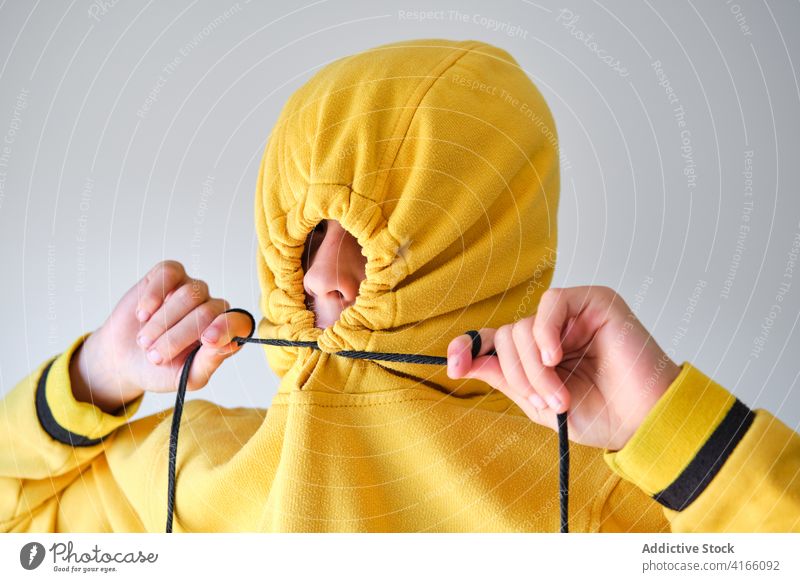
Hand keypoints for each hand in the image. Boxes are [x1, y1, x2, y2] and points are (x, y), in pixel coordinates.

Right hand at [69, 260, 253, 413]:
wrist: (124, 359)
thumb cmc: (160, 370)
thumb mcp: (185, 377)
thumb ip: (208, 362)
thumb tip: (230, 343)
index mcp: (223, 333)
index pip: (239, 322)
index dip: (226, 328)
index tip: (206, 340)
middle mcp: (212, 308)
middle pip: (206, 312)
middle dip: (177, 337)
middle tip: (154, 356)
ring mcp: (191, 289)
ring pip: (189, 294)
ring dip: (162, 321)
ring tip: (144, 341)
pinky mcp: (169, 276)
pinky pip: (169, 274)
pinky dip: (154, 295)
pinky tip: (142, 314)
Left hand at [446, 285, 681, 450]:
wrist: (643, 422)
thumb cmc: (601, 415)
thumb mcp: (538, 403)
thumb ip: (504, 378)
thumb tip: (463, 361)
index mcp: (536, 354)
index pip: (492, 340)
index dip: (468, 348)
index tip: (453, 366)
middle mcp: (550, 331)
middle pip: (506, 337)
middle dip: (518, 376)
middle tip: (548, 403)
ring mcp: (571, 315)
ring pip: (523, 327)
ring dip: (535, 369)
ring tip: (561, 396)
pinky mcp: (593, 301)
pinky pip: (551, 304)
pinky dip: (546, 333)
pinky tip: (557, 357)